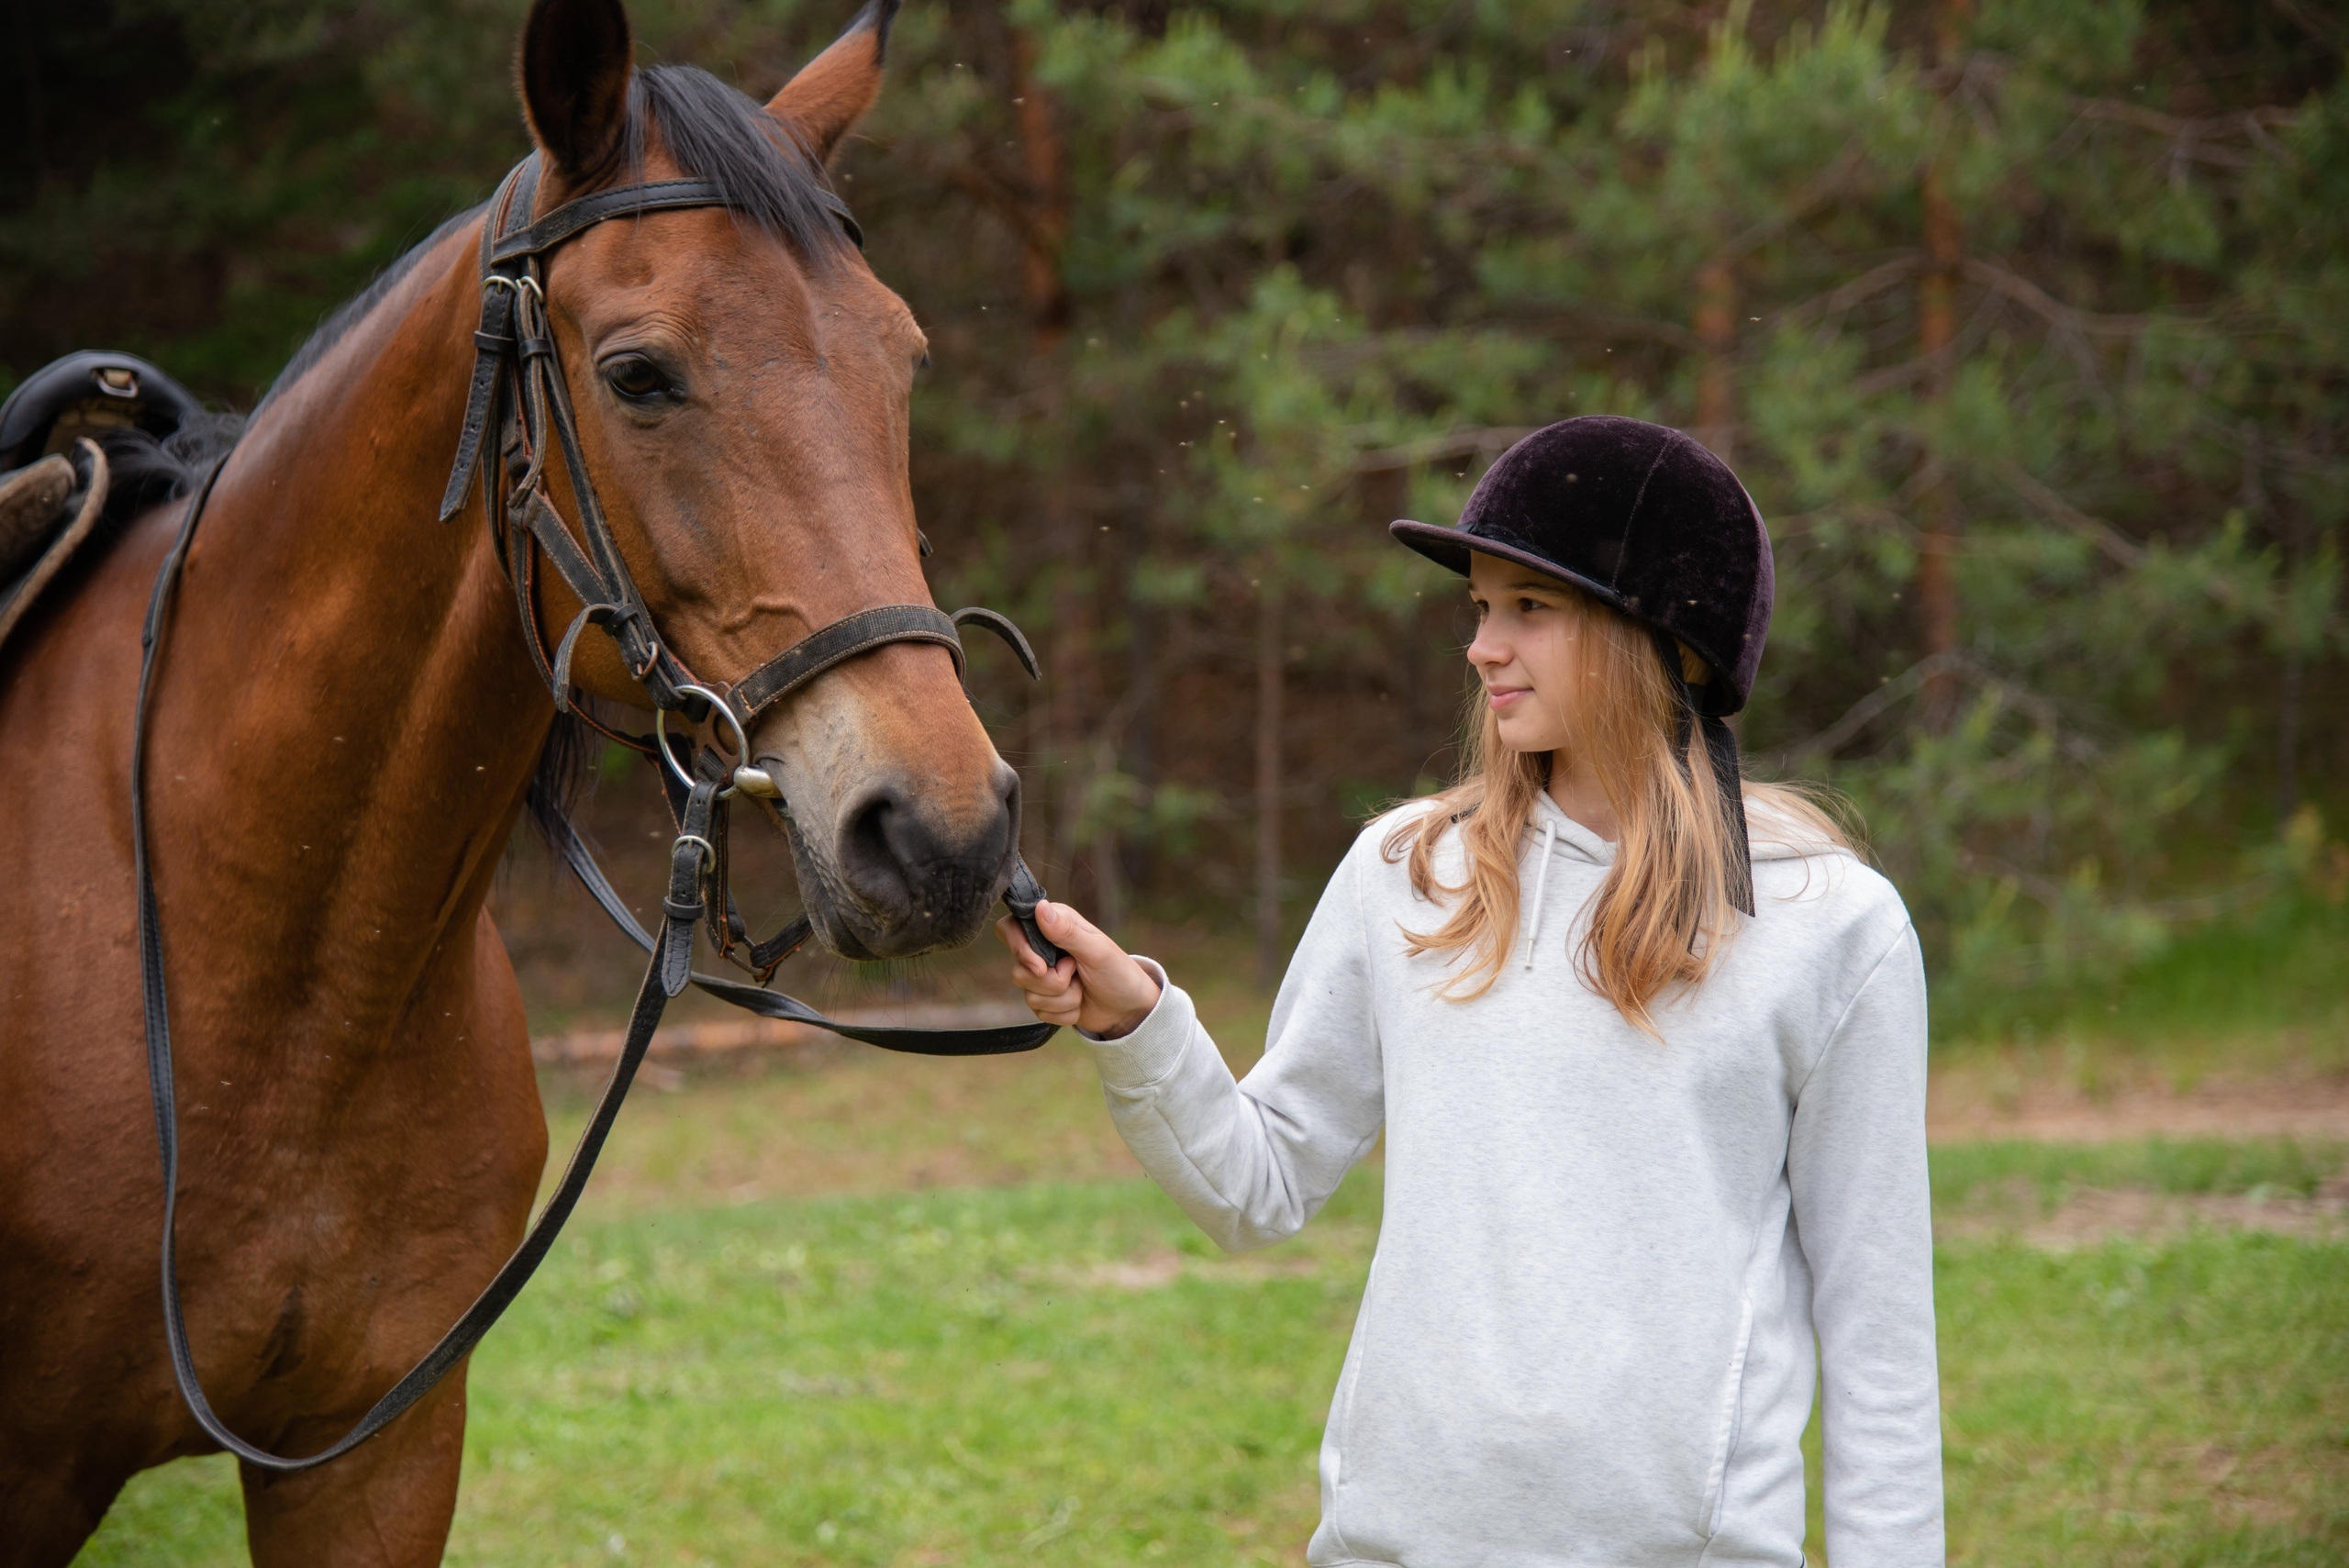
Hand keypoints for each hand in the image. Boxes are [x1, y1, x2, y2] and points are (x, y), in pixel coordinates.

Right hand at [995, 899, 1162, 1038]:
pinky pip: (1040, 1012)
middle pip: (1019, 971)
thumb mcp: (1096, 950)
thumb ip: (1066, 931)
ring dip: (1063, 999)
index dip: (1018, 948)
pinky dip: (1064, 1012)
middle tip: (1077, 974)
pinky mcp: (1045, 999)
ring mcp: (1041, 976)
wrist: (1129, 1008)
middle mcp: (1042, 948)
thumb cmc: (1118, 972)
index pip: (1010, 928)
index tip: (1040, 966)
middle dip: (1053, 982)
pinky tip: (1080, 1003)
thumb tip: (1039, 907)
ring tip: (1082, 989)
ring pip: (1029, 995)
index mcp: (1053, 925)